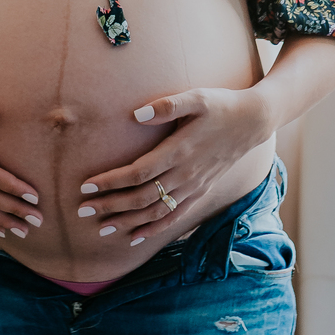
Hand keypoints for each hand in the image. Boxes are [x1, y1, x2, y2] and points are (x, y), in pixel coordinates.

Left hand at [74, 85, 274, 244]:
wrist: (253, 122)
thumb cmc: (221, 105)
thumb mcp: (197, 97)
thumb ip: (166, 106)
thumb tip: (135, 114)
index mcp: (180, 151)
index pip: (138, 173)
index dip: (111, 181)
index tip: (86, 186)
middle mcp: (186, 175)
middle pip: (142, 198)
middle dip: (110, 206)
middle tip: (82, 211)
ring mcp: (194, 187)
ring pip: (156, 212)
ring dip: (127, 222)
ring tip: (101, 228)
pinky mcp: (200, 192)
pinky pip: (174, 217)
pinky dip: (153, 230)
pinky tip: (134, 237)